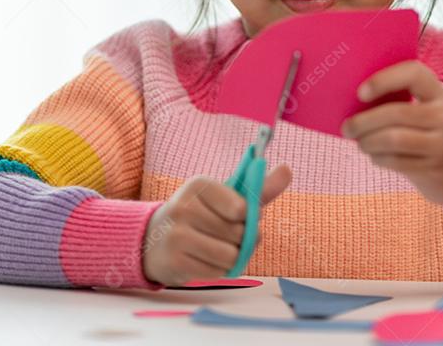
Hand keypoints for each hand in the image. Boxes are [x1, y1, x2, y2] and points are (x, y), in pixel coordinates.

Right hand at [141, 164, 291, 285]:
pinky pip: (217, 272)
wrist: (154, 240)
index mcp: (199, 185)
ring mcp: (176, 235)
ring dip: (232, 257)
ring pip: (230, 255)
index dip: (248, 216)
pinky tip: (204, 260)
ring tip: (216, 248)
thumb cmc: (201, 215)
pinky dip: (218, 270)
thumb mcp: (227, 197)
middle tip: (225, 235)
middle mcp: (184, 206)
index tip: (238, 215)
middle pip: (239, 233)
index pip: (242, 208)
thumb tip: (287, 169)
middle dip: (241, 238)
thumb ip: (259, 187)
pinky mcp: (174, 262)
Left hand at [342, 60, 442, 209]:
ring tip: (360, 142)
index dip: (384, 80)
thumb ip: (399, 100)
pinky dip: (378, 158)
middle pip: (397, 112)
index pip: (414, 73)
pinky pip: (397, 161)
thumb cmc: (430, 132)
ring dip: (368, 142)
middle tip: (346, 128)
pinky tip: (375, 156)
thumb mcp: (425, 109)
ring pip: (394, 139)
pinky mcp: (435, 167)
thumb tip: (353, 102)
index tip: (360, 93)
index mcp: (439, 93)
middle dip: (364, 121)